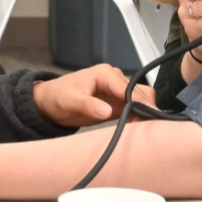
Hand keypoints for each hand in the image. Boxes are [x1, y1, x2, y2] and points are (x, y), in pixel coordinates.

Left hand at [33, 64, 157, 127]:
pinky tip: (138, 126)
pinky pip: (135, 106)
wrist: (51, 102)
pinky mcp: (117, 101)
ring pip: (142, 98)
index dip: (140, 102)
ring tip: (145, 127)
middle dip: (146, 107)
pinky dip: (140, 115)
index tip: (150, 116)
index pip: (128, 88)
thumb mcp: (70, 101)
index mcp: (105, 74)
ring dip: (146, 111)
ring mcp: (117, 90)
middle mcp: (115, 78)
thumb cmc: (58, 97)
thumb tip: (106, 111)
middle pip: (140, 92)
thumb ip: (88, 105)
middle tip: (149, 126)